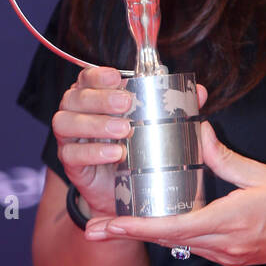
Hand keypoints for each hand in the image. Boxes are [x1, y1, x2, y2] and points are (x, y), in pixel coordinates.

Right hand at [52, 66, 207, 219]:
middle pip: (75, 97)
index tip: (116, 77)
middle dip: (100, 99)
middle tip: (126, 104)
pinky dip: (93, 152)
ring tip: (124, 130)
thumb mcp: (157, 124)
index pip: (87, 77)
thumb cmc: (138, 146)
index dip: (98, 75)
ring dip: (95, 124)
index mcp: (93, 95)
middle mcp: (76, 112)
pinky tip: (115, 154)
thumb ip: (174, 105)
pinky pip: (72, 154)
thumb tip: (199, 92)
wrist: (125, 189)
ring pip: (66, 123)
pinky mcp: (70, 163)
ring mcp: (69, 138)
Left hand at [82, 121, 265, 265]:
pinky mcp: (230, 256)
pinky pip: (193, 246)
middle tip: (96, 227)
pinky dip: (172, 234)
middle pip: (166, 240)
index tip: (105, 225)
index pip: (171, 227)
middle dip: (129, 234)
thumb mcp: (261, 173)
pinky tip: (159, 222)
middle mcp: (223, 244)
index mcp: (229, 221)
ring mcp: (226, 255)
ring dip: (149, 235)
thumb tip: (196, 133)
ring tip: (119, 223)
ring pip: (178, 244)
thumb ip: (223, 157)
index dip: (134, 228)